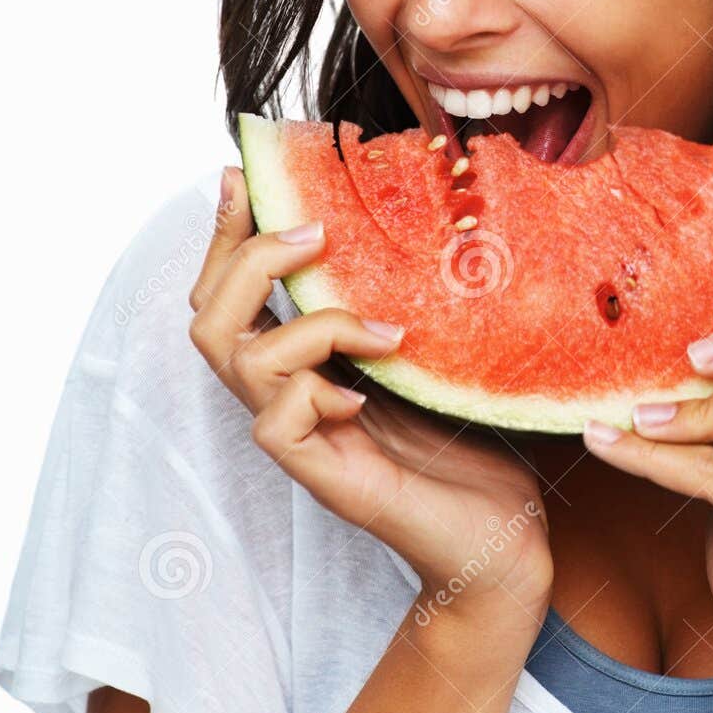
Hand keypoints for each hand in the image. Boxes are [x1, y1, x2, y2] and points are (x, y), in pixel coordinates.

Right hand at [187, 167, 553, 631]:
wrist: (504, 540)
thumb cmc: (475, 446)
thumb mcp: (437, 353)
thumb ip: (406, 298)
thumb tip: (420, 214)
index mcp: (309, 365)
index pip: (234, 294)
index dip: (225, 234)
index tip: (240, 172)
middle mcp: (292, 398)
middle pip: (208, 323)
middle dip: (243, 259)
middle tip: (312, 231)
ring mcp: (305, 441)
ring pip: (239, 364)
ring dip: (308, 323)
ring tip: (378, 325)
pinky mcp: (327, 480)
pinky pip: (276, 424)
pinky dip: (315, 391)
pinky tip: (366, 393)